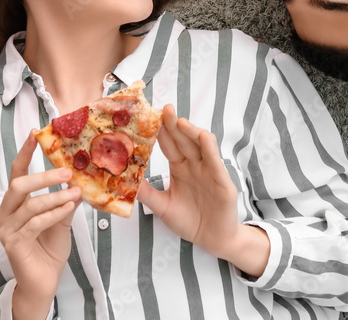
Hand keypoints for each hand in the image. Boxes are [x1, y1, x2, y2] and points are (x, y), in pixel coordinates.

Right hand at [0, 129, 79, 319]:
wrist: (45, 279)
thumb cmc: (50, 245)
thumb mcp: (61, 216)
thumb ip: (66, 197)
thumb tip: (80, 175)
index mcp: (13, 203)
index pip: (16, 172)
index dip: (25, 152)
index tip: (35, 132)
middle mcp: (4, 213)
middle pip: (19, 184)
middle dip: (44, 176)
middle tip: (68, 172)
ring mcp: (5, 229)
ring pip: (30, 204)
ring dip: (56, 196)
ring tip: (76, 193)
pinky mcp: (12, 243)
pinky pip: (35, 222)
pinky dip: (54, 213)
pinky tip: (68, 208)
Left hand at [137, 106, 269, 276]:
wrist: (212, 239)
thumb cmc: (189, 221)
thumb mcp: (163, 207)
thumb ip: (147, 193)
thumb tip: (124, 181)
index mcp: (180, 168)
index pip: (169, 145)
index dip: (161, 131)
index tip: (149, 117)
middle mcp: (195, 165)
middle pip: (183, 140)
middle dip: (174, 124)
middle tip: (164, 108)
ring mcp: (210, 170)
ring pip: (200, 145)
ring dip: (191, 131)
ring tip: (179, 121)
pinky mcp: (222, 181)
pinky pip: (215, 161)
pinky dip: (209, 148)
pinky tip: (202, 137)